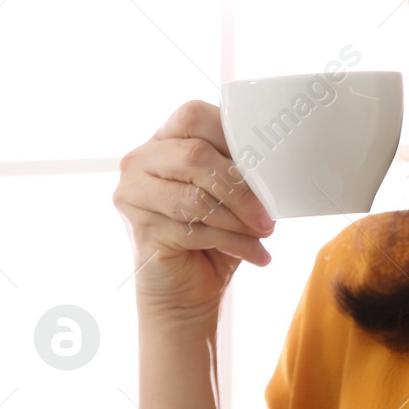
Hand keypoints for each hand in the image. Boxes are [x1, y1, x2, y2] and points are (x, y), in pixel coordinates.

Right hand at [111, 100, 275, 330]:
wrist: (186, 292)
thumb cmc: (213, 237)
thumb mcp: (231, 195)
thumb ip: (240, 170)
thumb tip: (276, 164)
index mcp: (163, 141)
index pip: (193, 116)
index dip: (233, 136)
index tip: (265, 166)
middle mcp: (139, 161)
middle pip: (195, 156)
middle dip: (240, 188)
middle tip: (268, 215)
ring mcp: (132, 194)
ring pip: (196, 197)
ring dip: (238, 219)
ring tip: (263, 234)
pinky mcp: (139, 228)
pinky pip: (194, 230)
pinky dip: (234, 243)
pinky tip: (255, 254)